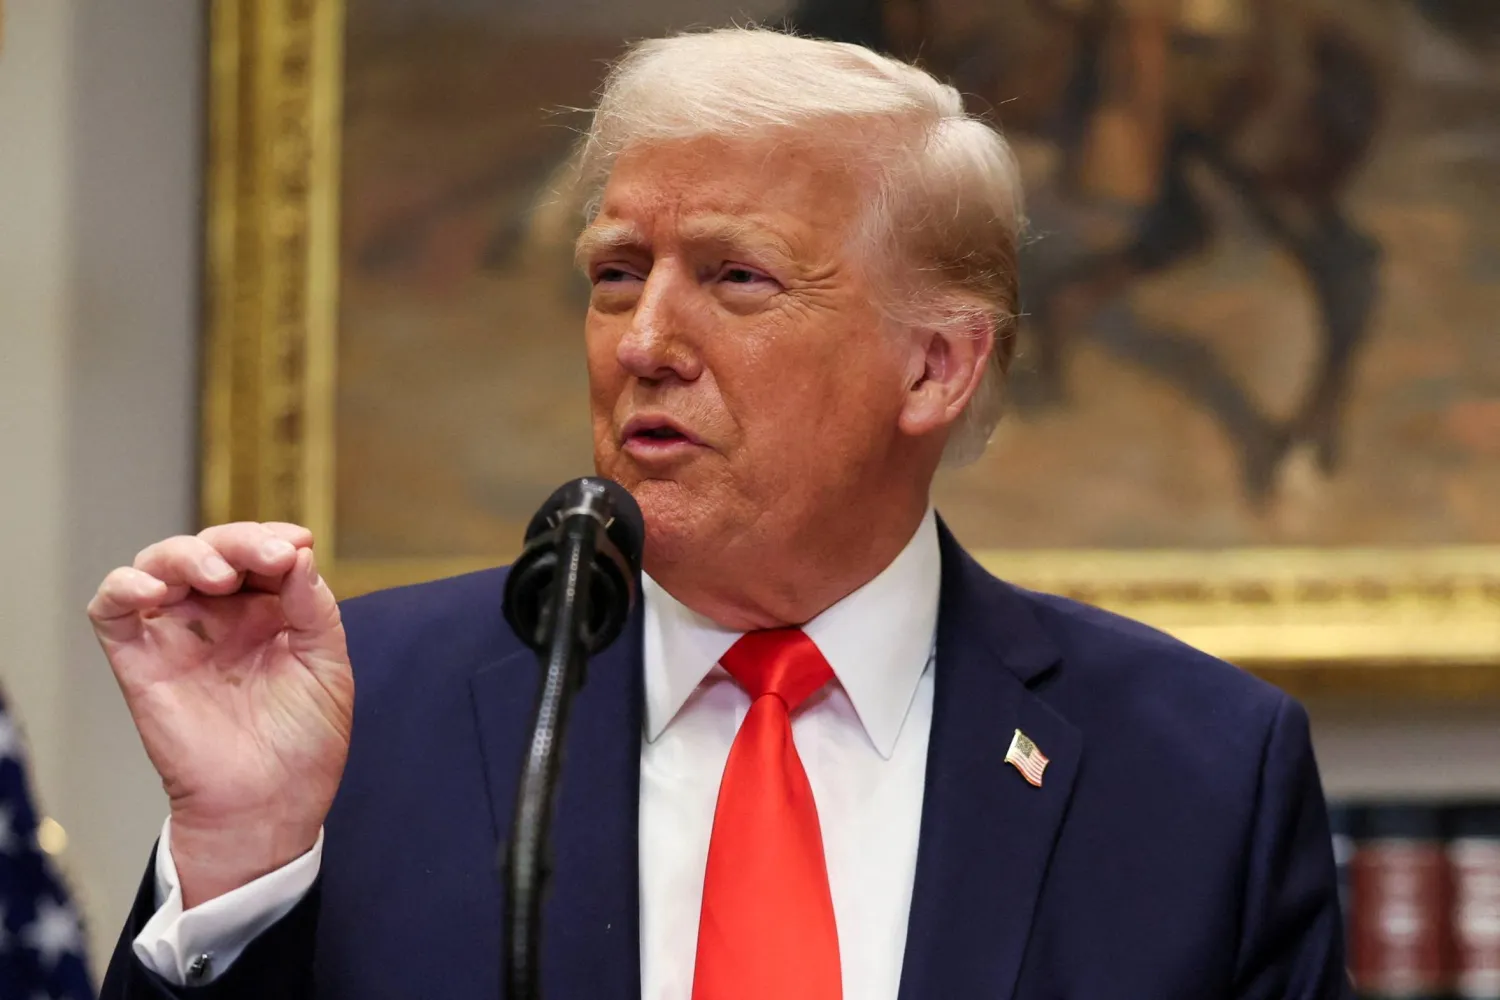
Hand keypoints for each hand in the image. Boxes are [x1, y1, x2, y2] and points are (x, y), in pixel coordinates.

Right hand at [88, 522, 352, 907]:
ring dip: (188, 554)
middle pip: (212, 548)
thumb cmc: (304, 743)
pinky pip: (112, 609)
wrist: (271, 805)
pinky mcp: (139, 660)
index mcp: (266, 611)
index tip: (298, 545)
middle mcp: (219, 616)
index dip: (273, 537)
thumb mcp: (327, 664)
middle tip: (270, 557)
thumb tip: (299, 552)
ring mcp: (177, 634)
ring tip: (220, 575)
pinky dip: (125, 586)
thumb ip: (314, 607)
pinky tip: (156, 590)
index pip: (258, 552)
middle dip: (240, 541)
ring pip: (160, 564)